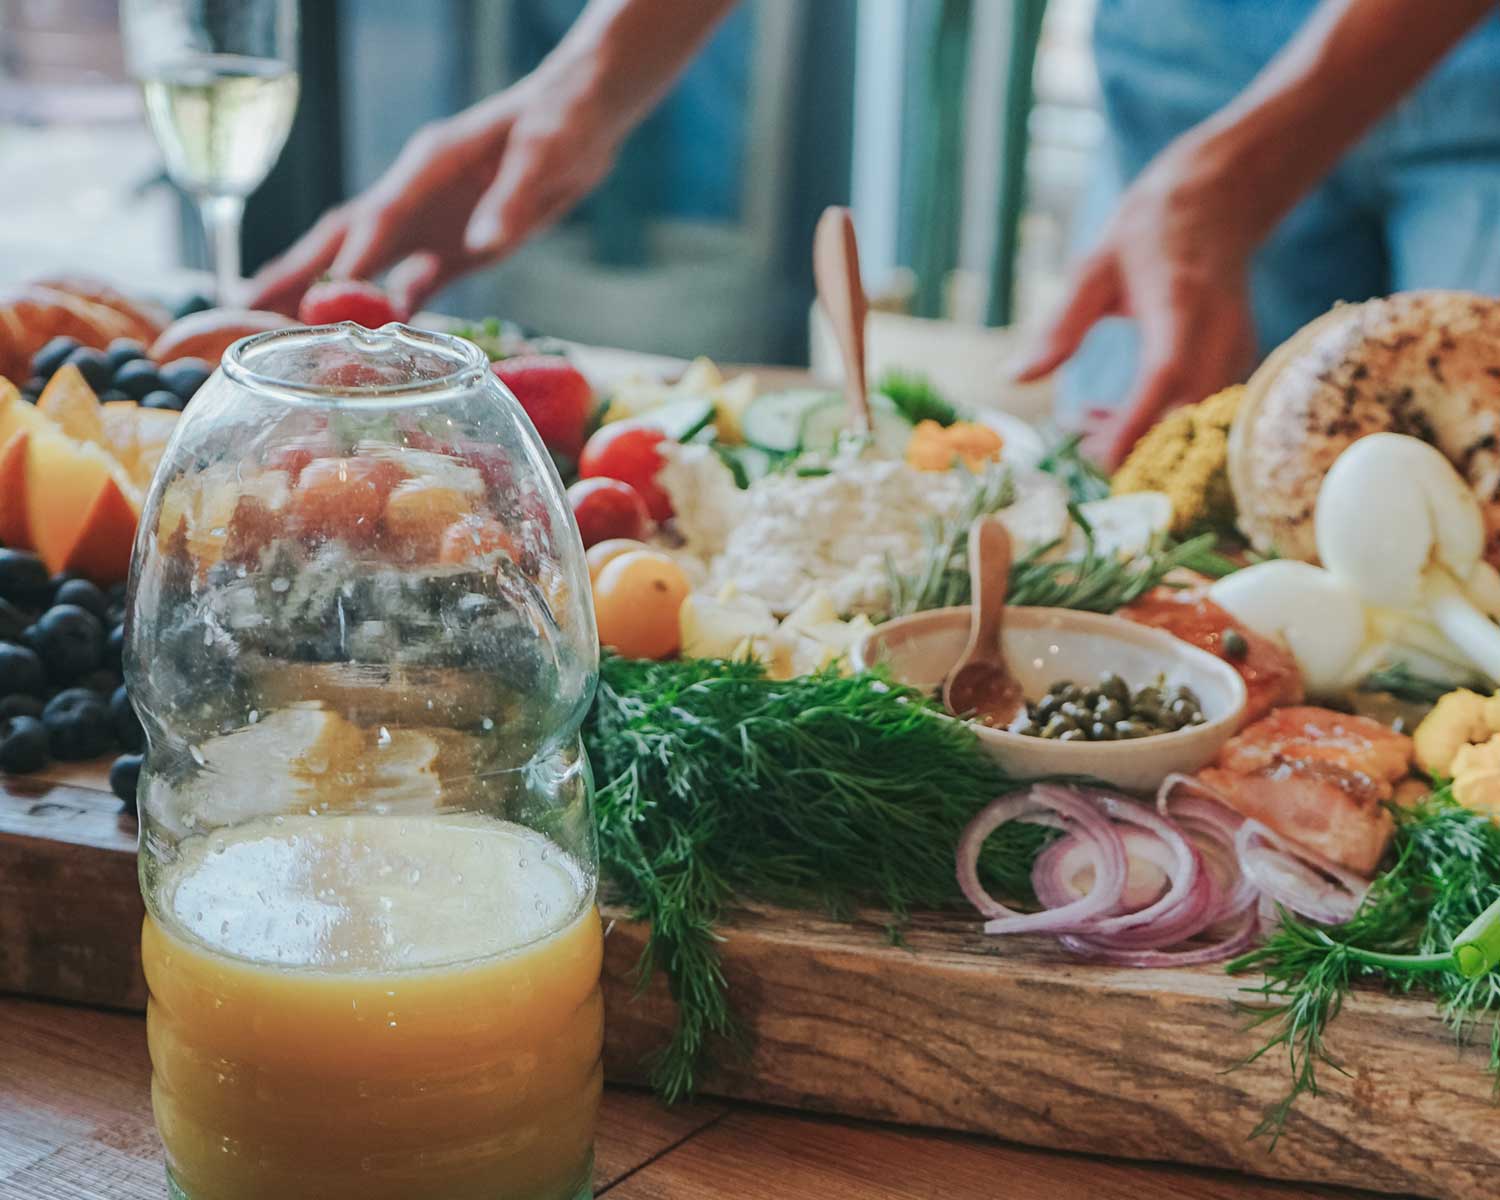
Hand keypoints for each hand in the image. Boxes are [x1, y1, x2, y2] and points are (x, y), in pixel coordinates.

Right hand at [247, 59, 628, 315]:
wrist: (582, 116)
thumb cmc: (564, 122)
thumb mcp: (548, 154)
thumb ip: (513, 200)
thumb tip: (483, 244)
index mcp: (431, 166)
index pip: (380, 216)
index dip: (351, 259)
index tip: (319, 298)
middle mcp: (416, 194)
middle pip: (344, 236)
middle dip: (295, 273)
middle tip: (242, 312)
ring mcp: (429, 221)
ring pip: (363, 263)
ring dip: (320, 296)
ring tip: (271, 330)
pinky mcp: (451, 246)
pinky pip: (406, 282)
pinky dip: (377, 309)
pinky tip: (356, 342)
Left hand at [1014, 136, 1258, 467]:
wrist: (1219, 199)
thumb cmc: (1150, 231)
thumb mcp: (1093, 269)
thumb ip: (1059, 327)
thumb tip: (1013, 378)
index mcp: (1180, 304)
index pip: (1164, 375)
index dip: (1135, 423)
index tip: (1097, 458)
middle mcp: (1218, 331)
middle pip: (1186, 412)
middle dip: (1133, 443)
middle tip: (1077, 441)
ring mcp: (1236, 348)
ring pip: (1197, 419)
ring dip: (1143, 436)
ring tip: (1088, 420)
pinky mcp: (1237, 360)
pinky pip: (1202, 410)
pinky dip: (1160, 424)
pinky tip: (1118, 413)